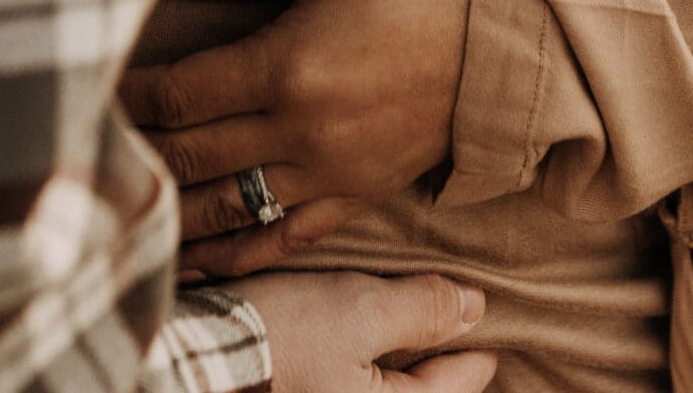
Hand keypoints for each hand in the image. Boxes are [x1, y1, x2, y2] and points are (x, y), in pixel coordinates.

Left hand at [120, 0, 473, 263]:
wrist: (509, 34)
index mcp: (288, 63)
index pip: (180, 95)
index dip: (129, 95)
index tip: (94, 87)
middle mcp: (300, 130)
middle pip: (189, 156)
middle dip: (136, 150)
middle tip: (90, 142)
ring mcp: (328, 174)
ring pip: (224, 208)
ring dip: (168, 209)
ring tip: (120, 204)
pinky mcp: (355, 198)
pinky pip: (279, 239)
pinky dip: (230, 253)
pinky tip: (192, 256)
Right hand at [230, 269, 495, 392]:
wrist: (202, 347)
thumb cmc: (286, 333)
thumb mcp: (362, 309)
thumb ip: (424, 310)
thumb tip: (476, 309)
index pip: (454, 385)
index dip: (476, 350)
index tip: (489, 326)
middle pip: (418, 390)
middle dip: (439, 359)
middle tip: (460, 327)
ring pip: (385, 385)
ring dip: (403, 357)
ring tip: (417, 327)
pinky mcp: (304, 389)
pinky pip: (356, 380)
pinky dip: (370, 358)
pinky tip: (368, 333)